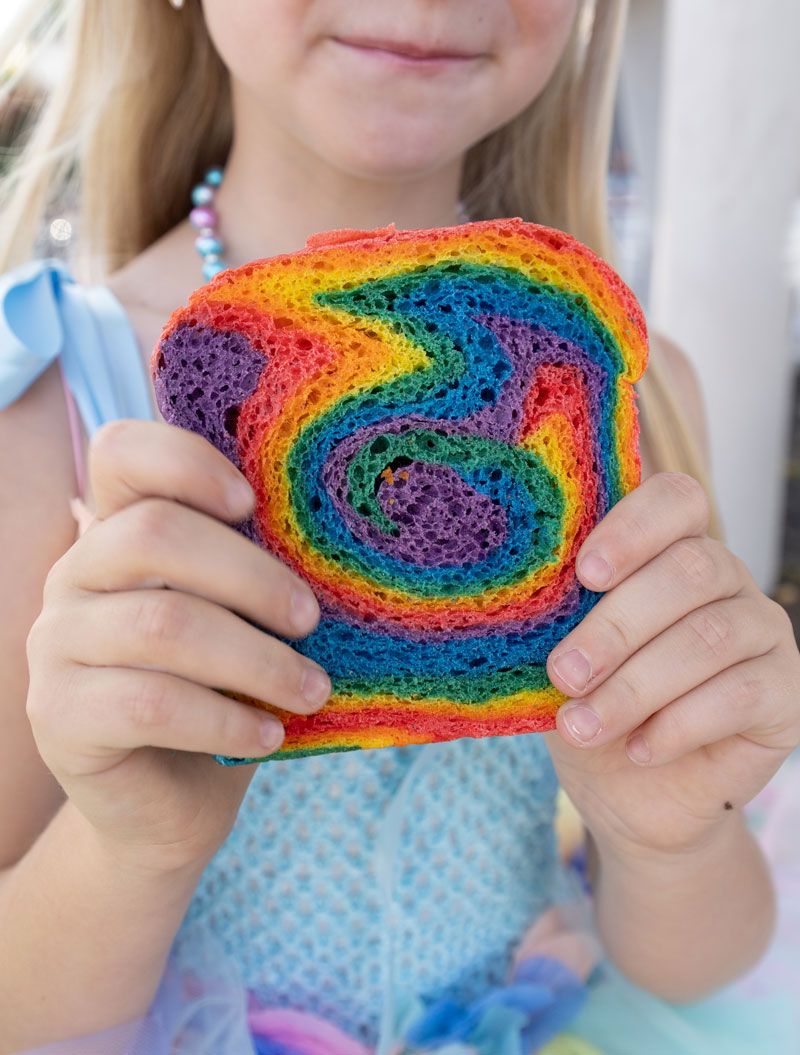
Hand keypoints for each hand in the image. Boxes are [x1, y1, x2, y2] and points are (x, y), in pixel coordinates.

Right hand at [25, 420, 330, 873]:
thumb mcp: (243, 622)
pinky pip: (150, 703)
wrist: (171, 804)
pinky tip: (269, 735)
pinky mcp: (58, 716)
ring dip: (256, 660)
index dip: (186, 460)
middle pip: (153, 535)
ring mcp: (57, 644)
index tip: (252, 503)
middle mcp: (75, 575)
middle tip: (310, 619)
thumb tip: (333, 545)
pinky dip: (225, 719)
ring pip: (162, 624)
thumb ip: (256, 574)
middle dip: (251, 576)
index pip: (120, 453)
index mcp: (119, 532)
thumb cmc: (223, 695)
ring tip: (311, 690)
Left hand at [542, 472, 799, 856]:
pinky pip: (739, 695)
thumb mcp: (563, 660)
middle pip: (690, 570)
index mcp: (669, 550)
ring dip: (635, 686)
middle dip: (617, 625)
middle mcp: (727, 580)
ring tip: (581, 725)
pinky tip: (637, 750)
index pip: (676, 500)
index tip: (584, 574)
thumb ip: (557, 621)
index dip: (634, 528)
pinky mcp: (788, 694)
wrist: (634, 798)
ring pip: (711, 637)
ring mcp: (764, 633)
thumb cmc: (593, 708)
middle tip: (564, 672)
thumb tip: (522, 600)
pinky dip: (677, 725)